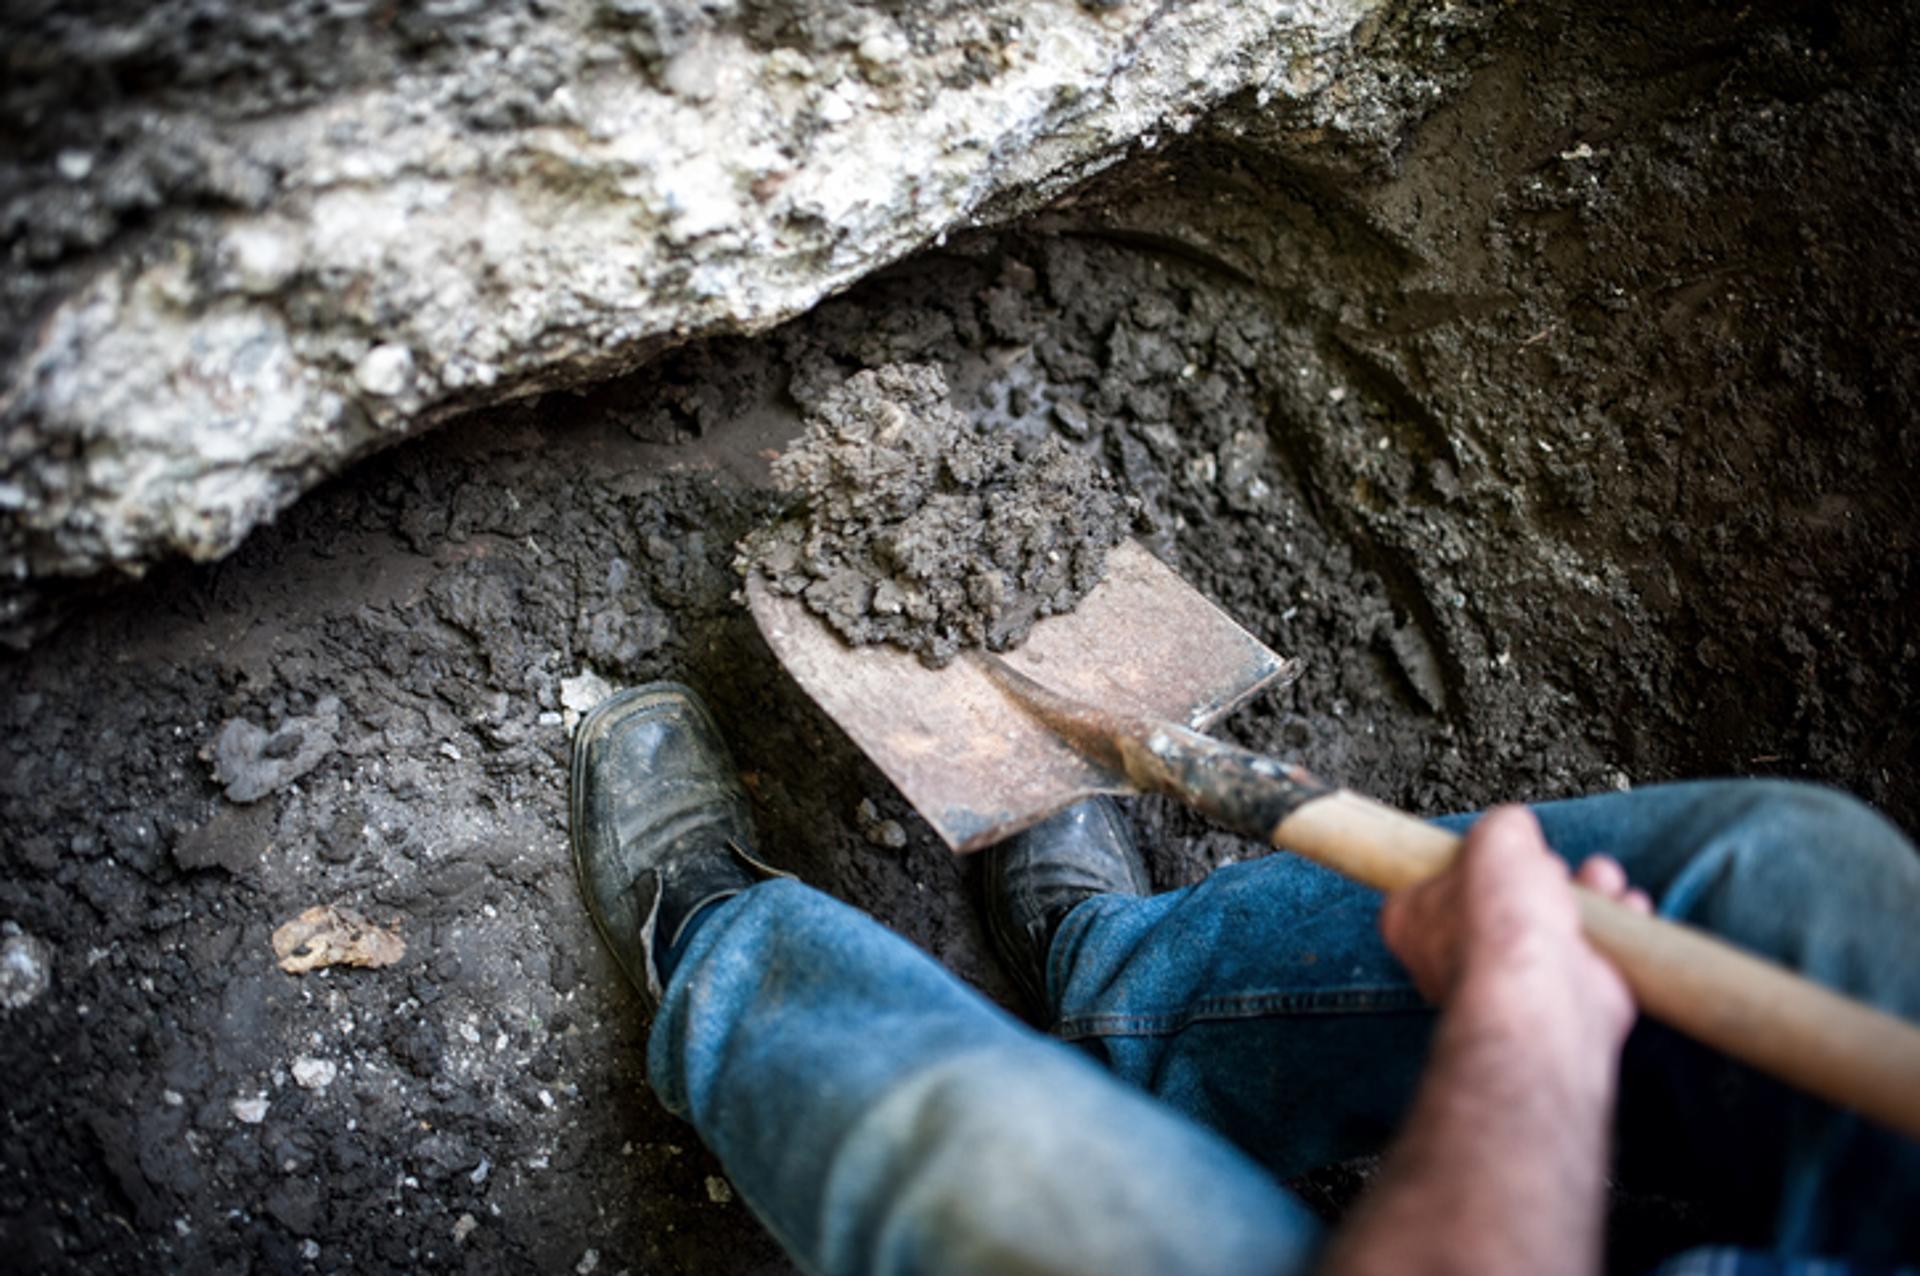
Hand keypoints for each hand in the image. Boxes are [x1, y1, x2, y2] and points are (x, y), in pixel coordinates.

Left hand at [1380, 806, 1648, 1056]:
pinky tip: (1625, 906)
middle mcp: (1460, 956)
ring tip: (1599, 878)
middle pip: (1507, 896)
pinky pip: (1596, 950)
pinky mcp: (1569, 995)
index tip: (1500, 846)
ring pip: (1556, 920)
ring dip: (1589, 891)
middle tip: (1551, 867)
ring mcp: (1516, 979)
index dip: (1476, 857)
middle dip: (1544, 872)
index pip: (1437, 879)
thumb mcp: (1495, 840)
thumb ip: (1503, 827)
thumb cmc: (1502, 930)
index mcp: (1417, 921)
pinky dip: (1616, 925)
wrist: (1547, 998)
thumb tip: (1515, 827)